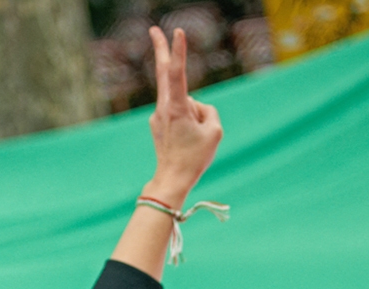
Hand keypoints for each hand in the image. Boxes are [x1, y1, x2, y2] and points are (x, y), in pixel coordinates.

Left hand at [144, 26, 222, 208]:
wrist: (172, 179)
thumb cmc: (195, 157)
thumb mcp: (215, 131)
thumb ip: (209, 110)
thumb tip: (196, 105)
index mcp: (176, 107)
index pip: (177, 72)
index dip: (178, 51)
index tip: (178, 32)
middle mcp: (163, 107)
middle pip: (164, 72)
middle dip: (160, 49)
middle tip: (153, 29)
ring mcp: (158, 115)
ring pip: (184, 101)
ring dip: (194, 113)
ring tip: (194, 139)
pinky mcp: (158, 123)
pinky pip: (180, 113)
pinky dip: (188, 120)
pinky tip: (186, 139)